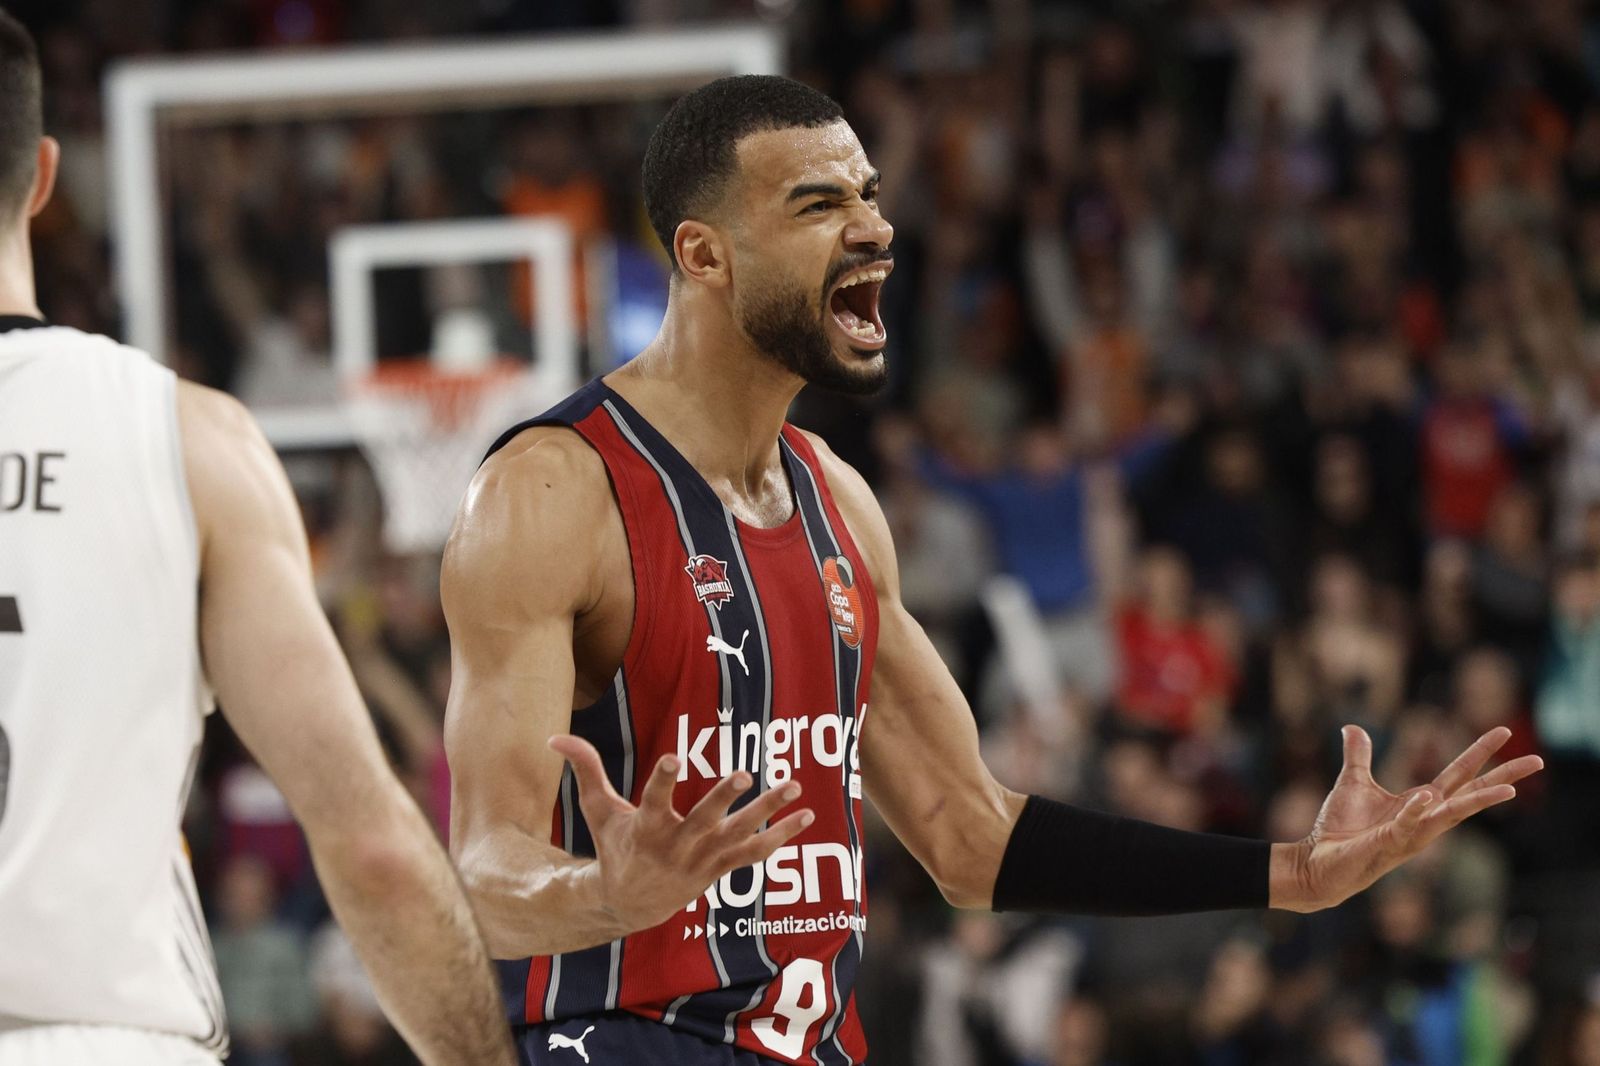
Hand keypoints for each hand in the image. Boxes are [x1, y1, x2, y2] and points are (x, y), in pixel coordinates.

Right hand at [549, 735, 812, 934]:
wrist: (630, 903)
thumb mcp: (597, 810)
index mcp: (647, 828)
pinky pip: (755, 853)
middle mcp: (678, 845)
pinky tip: (806, 817)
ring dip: (768, 812)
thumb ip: (585, 769)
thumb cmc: (614, 846)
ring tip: (794, 786)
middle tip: (743, 775)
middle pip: (705, 819)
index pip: (656, 799)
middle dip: (724, 798)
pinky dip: (781, 837)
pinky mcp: (721, 868)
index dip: (665, 779)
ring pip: (739, 835)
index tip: (675, 756)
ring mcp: (703, 859)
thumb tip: (555, 736)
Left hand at [1272, 725, 1542, 912]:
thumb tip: (1352, 727)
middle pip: (1472, 794)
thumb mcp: (1353, 783)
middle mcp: (1425, 820)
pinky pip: (1407, 825)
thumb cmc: (1341, 829)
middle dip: (1504, 777)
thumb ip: (1358, 756)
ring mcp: (1412, 834)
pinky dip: (1415, 811)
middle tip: (1538, 761)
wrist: (1319, 862)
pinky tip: (1425, 795)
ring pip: (1452, 815)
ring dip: (1479, 802)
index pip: (1459, 774)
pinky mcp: (1389, 843)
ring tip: (1510, 789)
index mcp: (1421, 803)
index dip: (1479, 752)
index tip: (1502, 730)